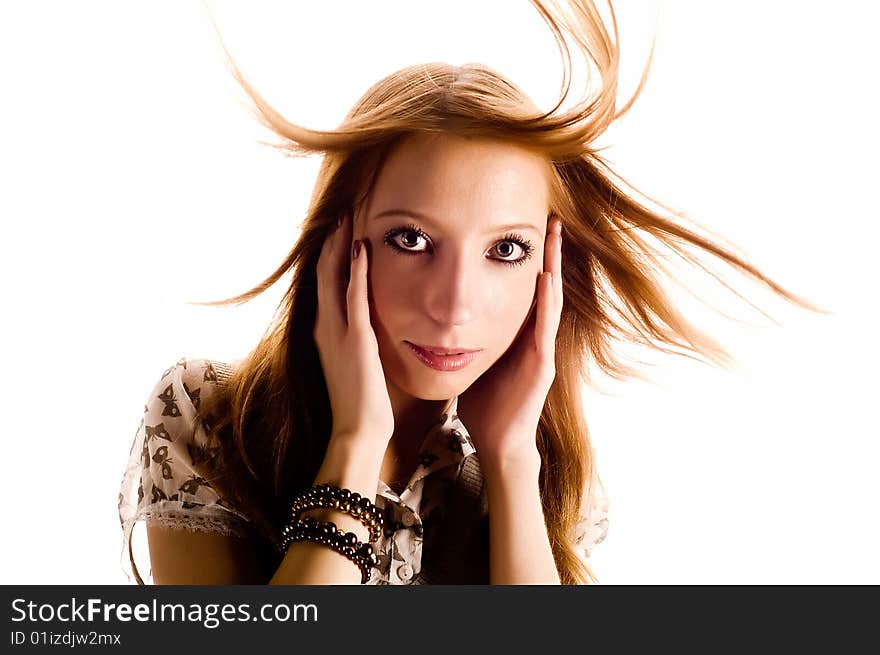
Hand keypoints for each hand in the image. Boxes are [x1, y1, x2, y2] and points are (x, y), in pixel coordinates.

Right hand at [313, 211, 394, 447]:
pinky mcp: (356, 341)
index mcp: (324, 332)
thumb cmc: (360, 403)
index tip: (338, 230)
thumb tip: (364, 325)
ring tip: (347, 218)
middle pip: (323, 273)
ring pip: (333, 278)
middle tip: (340, 213)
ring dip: (340, 246)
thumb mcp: (353, 364)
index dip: (329, 255)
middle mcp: (324, 328)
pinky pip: (354, 297)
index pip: (323, 284)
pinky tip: (361, 248)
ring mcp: (337, 333)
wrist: (357, 432)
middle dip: (331, 241)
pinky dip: (356, 271)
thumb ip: (354, 340)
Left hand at [457, 217, 563, 469]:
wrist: (496, 442)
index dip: (526, 259)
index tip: (523, 228)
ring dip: (552, 267)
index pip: (524, 288)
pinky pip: (544, 328)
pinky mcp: (541, 367)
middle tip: (548, 218)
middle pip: (543, 286)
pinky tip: (545, 278)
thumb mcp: (475, 360)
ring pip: (549, 300)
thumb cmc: (485, 404)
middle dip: (546, 253)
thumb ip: (469, 337)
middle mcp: (534, 338)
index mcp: (517, 335)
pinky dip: (546, 302)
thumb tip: (443, 314)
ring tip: (552, 236)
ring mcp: (540, 350)